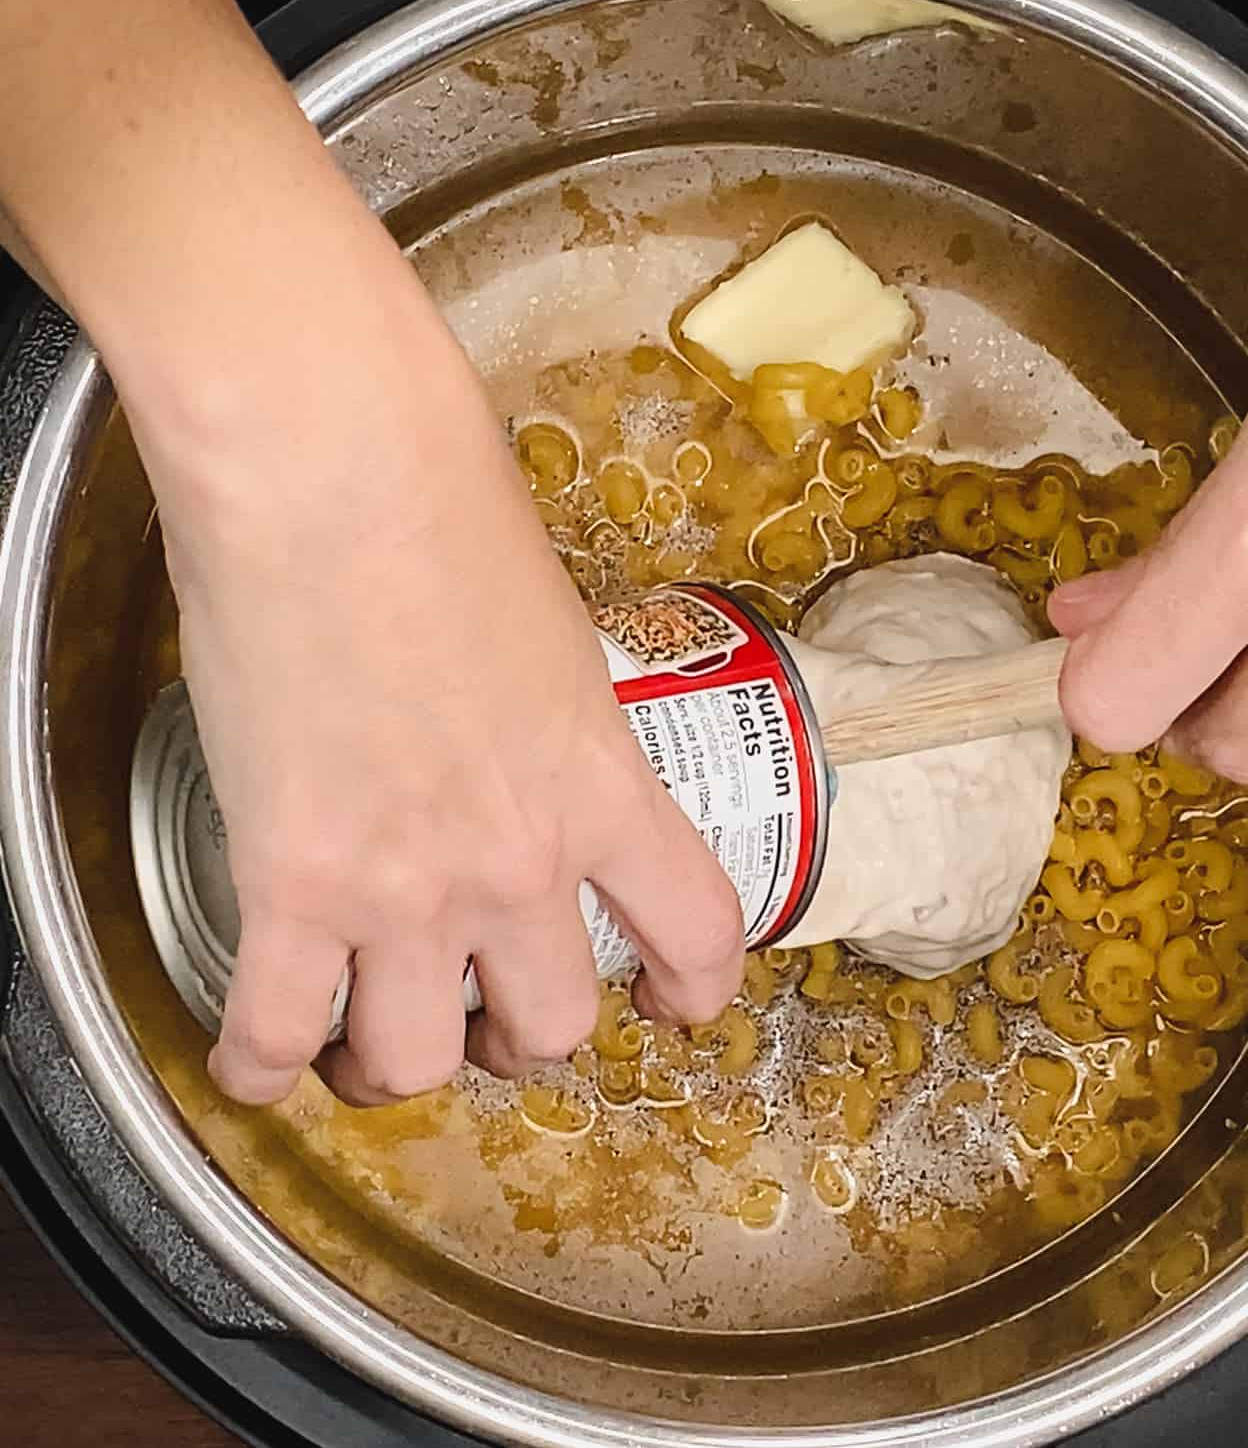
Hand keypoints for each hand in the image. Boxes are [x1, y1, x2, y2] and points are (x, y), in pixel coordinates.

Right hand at [135, 283, 742, 1107]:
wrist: (334, 466)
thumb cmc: (443, 507)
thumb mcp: (552, 633)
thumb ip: (555, 725)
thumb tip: (521, 747)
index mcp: (603, 784)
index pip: (699, 927)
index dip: (695, 991)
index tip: (670, 1004)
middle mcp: (521, 857)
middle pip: (551, 1028)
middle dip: (519, 1038)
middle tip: (484, 1011)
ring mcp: (407, 883)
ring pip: (419, 1062)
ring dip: (396, 1066)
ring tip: (368, 1044)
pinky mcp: (292, 880)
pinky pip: (277, 1033)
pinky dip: (264, 1067)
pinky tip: (261, 1061)